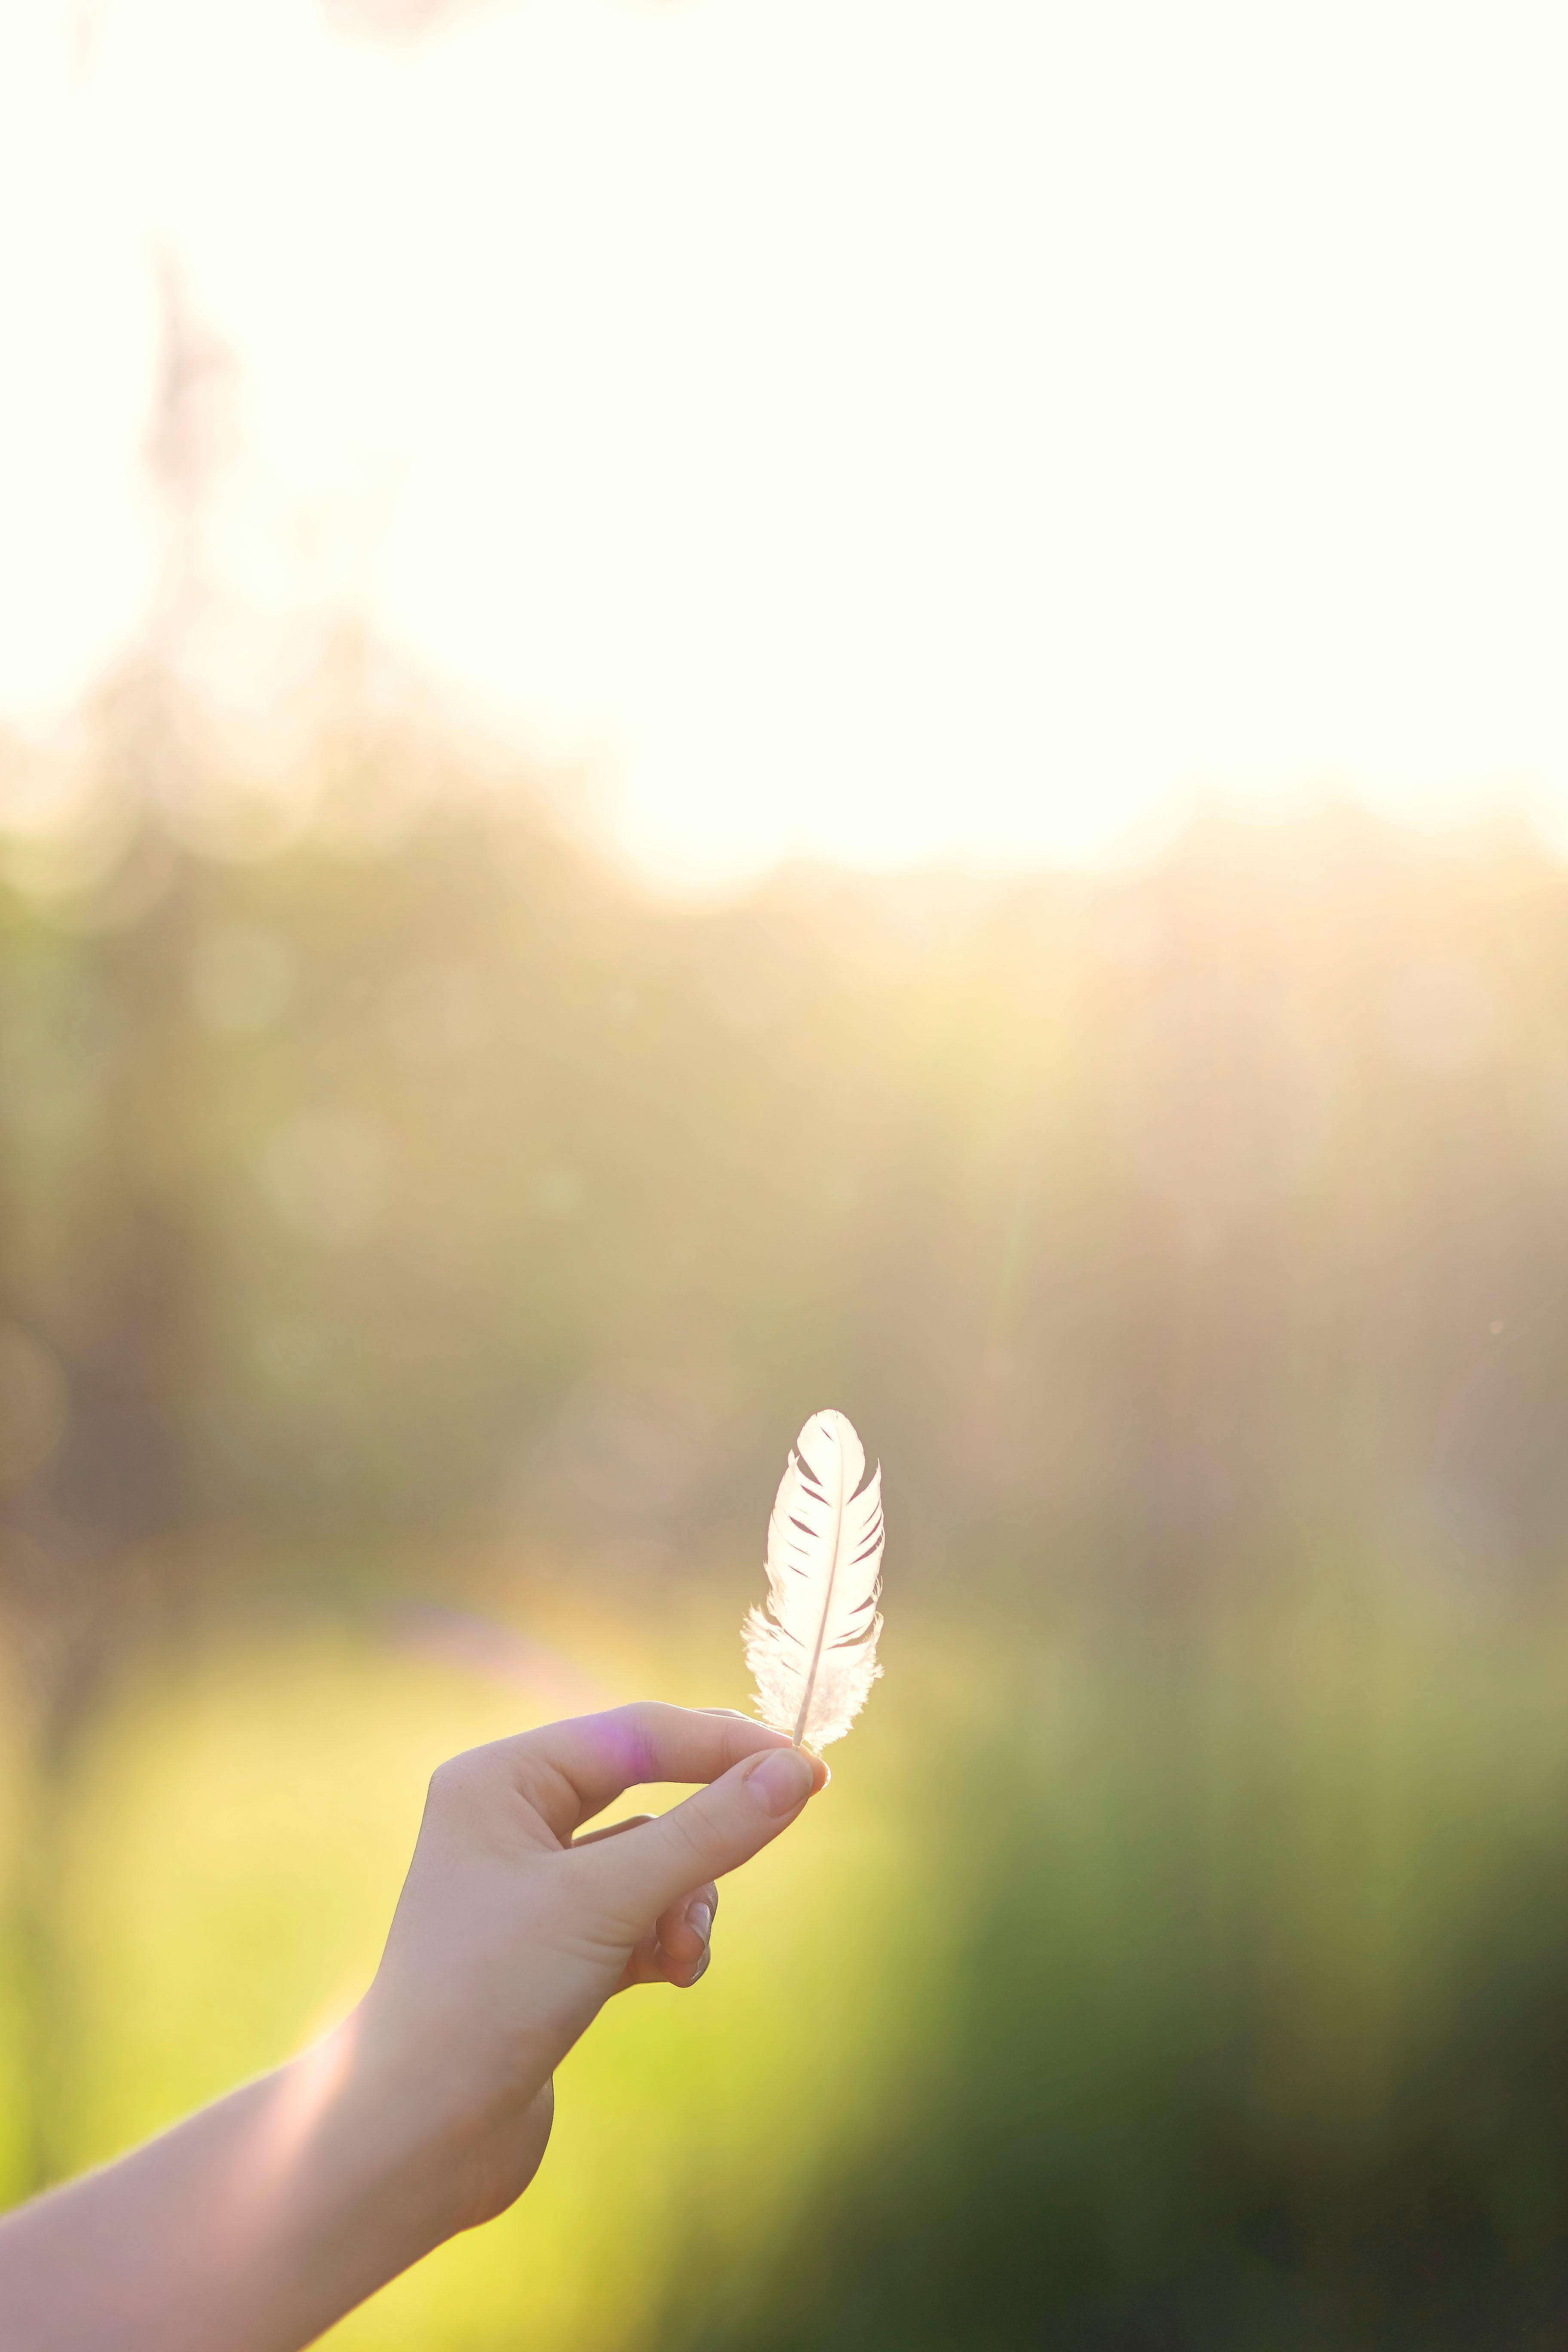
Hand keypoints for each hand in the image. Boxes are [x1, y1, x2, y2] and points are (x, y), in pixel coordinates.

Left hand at [345, 1703, 826, 2236]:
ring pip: (652, 1863)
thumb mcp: (605, 1902)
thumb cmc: (486, 1996)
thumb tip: (796, 1772)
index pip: (634, 1735)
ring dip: (687, 1900)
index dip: (723, 1745)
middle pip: (646, 1791)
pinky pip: (639, 1918)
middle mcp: (509, 1823)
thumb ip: (706, 1833)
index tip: (805, 1767)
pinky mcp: (555, 1954)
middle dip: (706, 1826)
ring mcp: (532, 1892)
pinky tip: (674, 1973)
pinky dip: (668, 1940)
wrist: (416, 2138)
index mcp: (498, 1782)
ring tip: (685, 1950)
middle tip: (789, 1813)